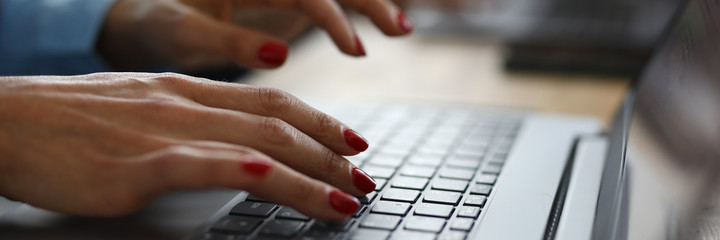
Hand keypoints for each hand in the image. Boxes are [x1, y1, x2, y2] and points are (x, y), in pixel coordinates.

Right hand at [0, 72, 374, 219]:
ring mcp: (161, 132)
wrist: (5, 121)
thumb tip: (238, 146)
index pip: (273, 102)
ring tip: (345, 199)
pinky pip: (196, 163)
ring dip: (308, 176)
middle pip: (277, 125)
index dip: (321, 122)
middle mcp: (185, 105)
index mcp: (190, 91)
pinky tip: (270, 177)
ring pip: (253, 146)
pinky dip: (239, 169)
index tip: (353, 144)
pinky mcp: (131, 166)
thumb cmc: (72, 122)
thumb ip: (193, 123)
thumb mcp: (144, 109)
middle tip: (364, 180)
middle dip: (330, 156)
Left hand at [98, 0, 413, 70]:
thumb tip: (280, 54)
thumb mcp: (179, 34)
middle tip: (400, 31)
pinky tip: (371, 32)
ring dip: (369, 2)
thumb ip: (228, 39)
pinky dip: (352, 12)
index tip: (355, 49)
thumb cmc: (153, 24)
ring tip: (400, 30)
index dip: (333, 15)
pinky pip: (326, 0)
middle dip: (368, 0)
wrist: (141, 16)